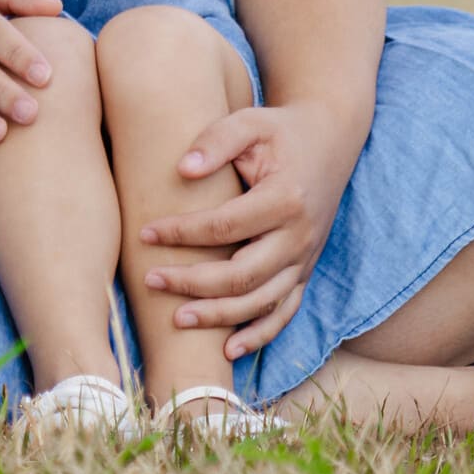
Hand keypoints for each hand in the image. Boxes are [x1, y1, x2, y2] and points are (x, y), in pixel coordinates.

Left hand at [134, 98, 362, 357]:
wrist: (329, 139)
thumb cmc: (280, 130)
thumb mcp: (249, 122)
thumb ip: (216, 140)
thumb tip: (181, 169)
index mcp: (285, 199)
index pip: (225, 226)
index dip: (183, 233)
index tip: (145, 232)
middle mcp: (300, 236)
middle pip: (242, 275)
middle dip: (193, 283)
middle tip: (150, 279)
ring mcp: (305, 258)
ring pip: (262, 301)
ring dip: (219, 316)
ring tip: (176, 319)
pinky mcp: (306, 270)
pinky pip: (285, 312)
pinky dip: (260, 335)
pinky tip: (229, 350)